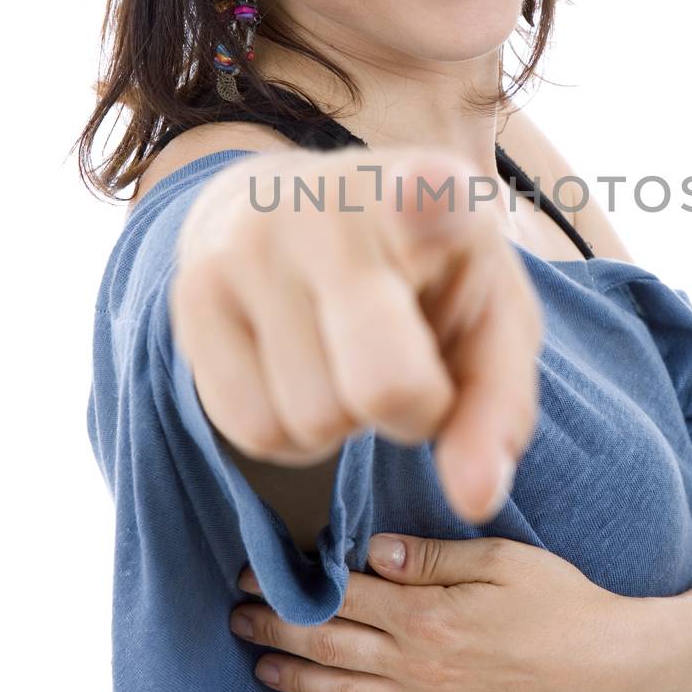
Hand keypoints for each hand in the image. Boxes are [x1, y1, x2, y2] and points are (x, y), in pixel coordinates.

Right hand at [172, 145, 542, 524]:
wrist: (292, 205)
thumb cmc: (421, 277)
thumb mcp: (487, 323)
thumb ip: (499, 407)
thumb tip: (475, 499)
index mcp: (430, 194)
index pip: (425, 197)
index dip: (427, 201)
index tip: (427, 193)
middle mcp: (331, 207)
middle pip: (383, 386)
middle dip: (408, 410)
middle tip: (408, 362)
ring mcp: (250, 244)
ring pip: (312, 422)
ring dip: (342, 421)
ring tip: (343, 354)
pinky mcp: (192, 291)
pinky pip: (251, 430)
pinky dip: (288, 433)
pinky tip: (298, 370)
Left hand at [229, 534, 643, 691]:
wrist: (606, 666)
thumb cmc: (558, 600)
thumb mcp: (501, 559)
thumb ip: (433, 557)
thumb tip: (373, 551)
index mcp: (427, 614)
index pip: (341, 595)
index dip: (293, 583)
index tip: (254, 571)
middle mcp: (419, 664)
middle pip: (331, 644)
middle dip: (278, 628)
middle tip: (235, 616)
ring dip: (296, 679)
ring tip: (257, 665)